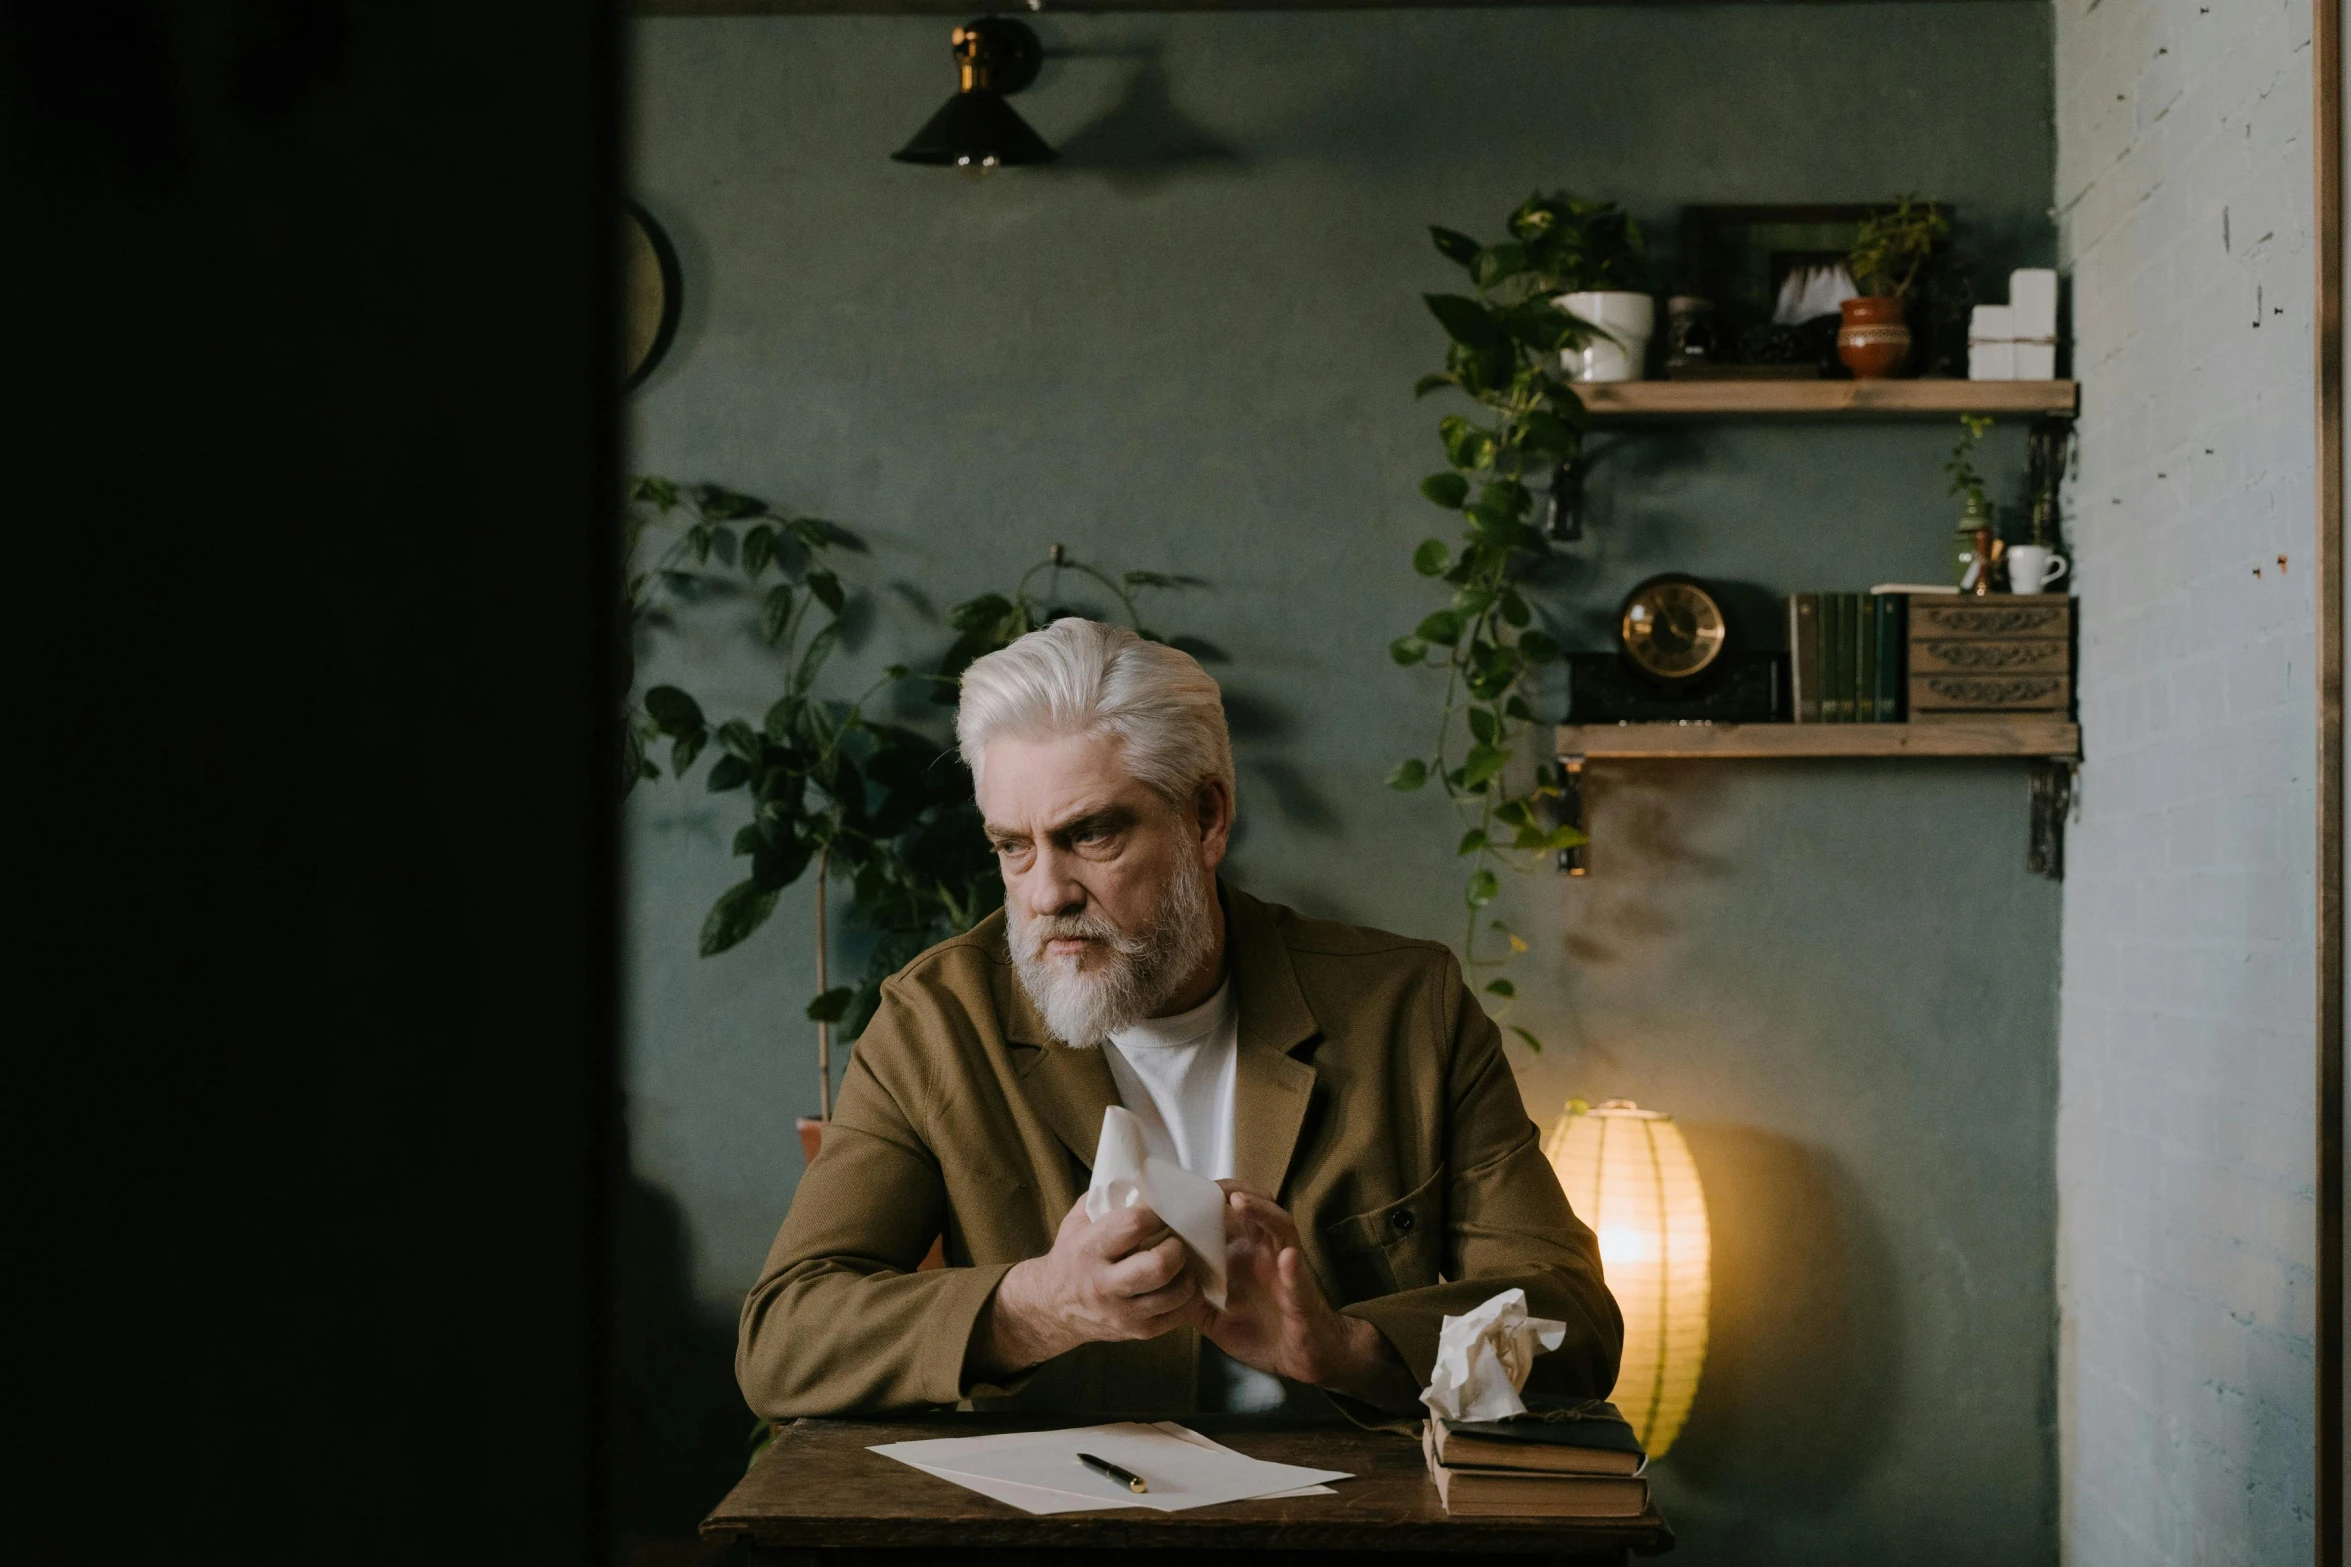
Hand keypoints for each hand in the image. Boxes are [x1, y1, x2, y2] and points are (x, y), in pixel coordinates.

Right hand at [970, 1196, 1201, 1378]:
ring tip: (1184, 1261)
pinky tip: (1182, 1282)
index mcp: (1089, 1250)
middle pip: (1158, 1267)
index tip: (1165, 1207)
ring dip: (1188, 1273)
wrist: (1053, 1306)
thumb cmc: (1072, 1255)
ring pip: (1175, 1294)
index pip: (1132, 1226)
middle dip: (1177, 1247)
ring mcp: (1124, 1313)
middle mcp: (1105, 1285)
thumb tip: (1143, 1176)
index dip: (1156, 1213)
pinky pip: (1179, 1316)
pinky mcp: (1139, 1332)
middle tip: (1178, 1238)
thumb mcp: (1078, 1221)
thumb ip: (1107, 1199)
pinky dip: (1189, 1296)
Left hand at [1200, 1185, 1420, 1410]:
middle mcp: (1265, 1252)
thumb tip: (1156, 1287)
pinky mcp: (1301, 1292)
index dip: (1206, 1201)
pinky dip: (1292, 1265)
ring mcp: (1285, 1268)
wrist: (1302, 1357)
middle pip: (1253, 1207)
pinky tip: (1286, 1256)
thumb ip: (1190, 1297)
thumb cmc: (1260, 1331)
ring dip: (1261, 1211)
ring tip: (1239, 1200)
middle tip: (1204, 1185)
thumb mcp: (1214, 1316)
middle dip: (1230, 1191)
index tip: (1178, 1193)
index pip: (1226, 1216)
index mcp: (1244, 1254)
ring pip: (1280, 1226)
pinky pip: (1298, 1275)